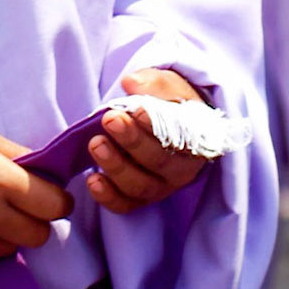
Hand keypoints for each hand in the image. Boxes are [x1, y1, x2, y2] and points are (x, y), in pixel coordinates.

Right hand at [0, 126, 71, 279]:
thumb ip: (16, 154)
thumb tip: (48, 169)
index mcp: (1, 180)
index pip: (53, 206)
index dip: (56, 200)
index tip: (49, 195)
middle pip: (38, 234)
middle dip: (33, 220)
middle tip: (15, 203)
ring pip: (11, 251)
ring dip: (5, 235)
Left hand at [86, 67, 208, 215]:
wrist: (165, 122)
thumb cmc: (170, 102)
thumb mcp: (169, 86)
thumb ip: (154, 83)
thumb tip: (131, 83)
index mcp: (195, 140)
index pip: (179, 136)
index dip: (156, 125)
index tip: (136, 110)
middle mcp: (181, 169)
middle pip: (158, 161)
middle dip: (132, 141)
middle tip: (110, 120)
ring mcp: (161, 187)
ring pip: (140, 186)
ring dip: (116, 166)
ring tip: (96, 144)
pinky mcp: (140, 199)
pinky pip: (125, 205)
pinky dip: (108, 196)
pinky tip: (92, 179)